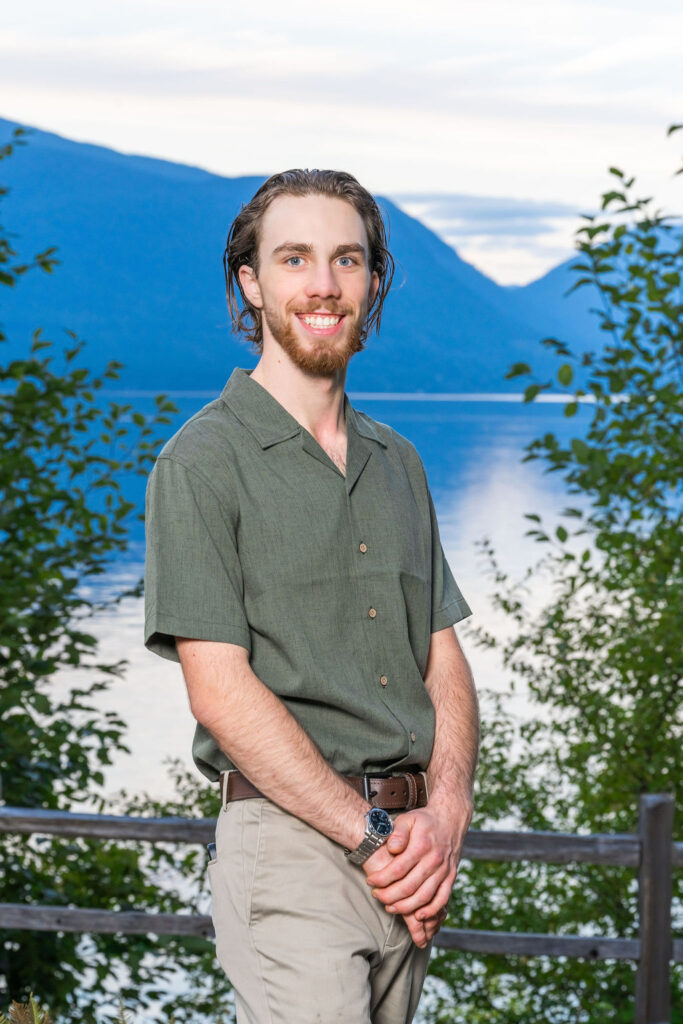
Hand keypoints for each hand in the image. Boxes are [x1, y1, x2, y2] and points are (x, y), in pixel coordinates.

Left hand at [363, 797, 471, 921]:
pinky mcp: (451, 877)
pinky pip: (442, 899)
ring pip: (424, 897)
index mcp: (421, 845)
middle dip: (389, 896)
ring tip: (390, 907)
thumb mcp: (408, 818)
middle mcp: (434, 860)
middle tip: (376, 895)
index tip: (370, 881)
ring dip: (405, 907)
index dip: (381, 879)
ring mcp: (444, 870)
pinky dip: (431, 911)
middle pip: (409, 887)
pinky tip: (418, 916)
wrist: (450, 819)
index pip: (398, 869)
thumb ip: (398, 832)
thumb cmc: (424, 821)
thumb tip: (392, 849)